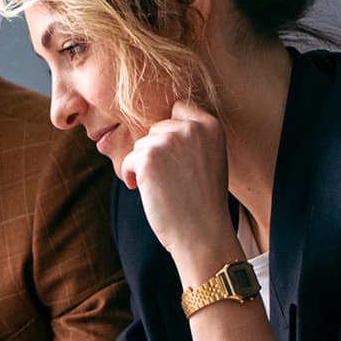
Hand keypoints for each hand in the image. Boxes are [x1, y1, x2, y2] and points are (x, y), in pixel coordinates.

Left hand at [121, 101, 235, 269]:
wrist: (202, 232)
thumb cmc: (203, 200)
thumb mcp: (209, 158)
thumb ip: (190, 138)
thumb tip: (158, 127)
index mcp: (211, 126)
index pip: (179, 108)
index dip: (171, 132)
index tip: (174, 156)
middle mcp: (191, 128)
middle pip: (157, 128)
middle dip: (157, 152)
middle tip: (170, 178)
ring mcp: (169, 141)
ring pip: (142, 144)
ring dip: (144, 165)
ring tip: (162, 187)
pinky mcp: (148, 157)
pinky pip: (129, 160)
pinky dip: (131, 175)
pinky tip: (144, 190)